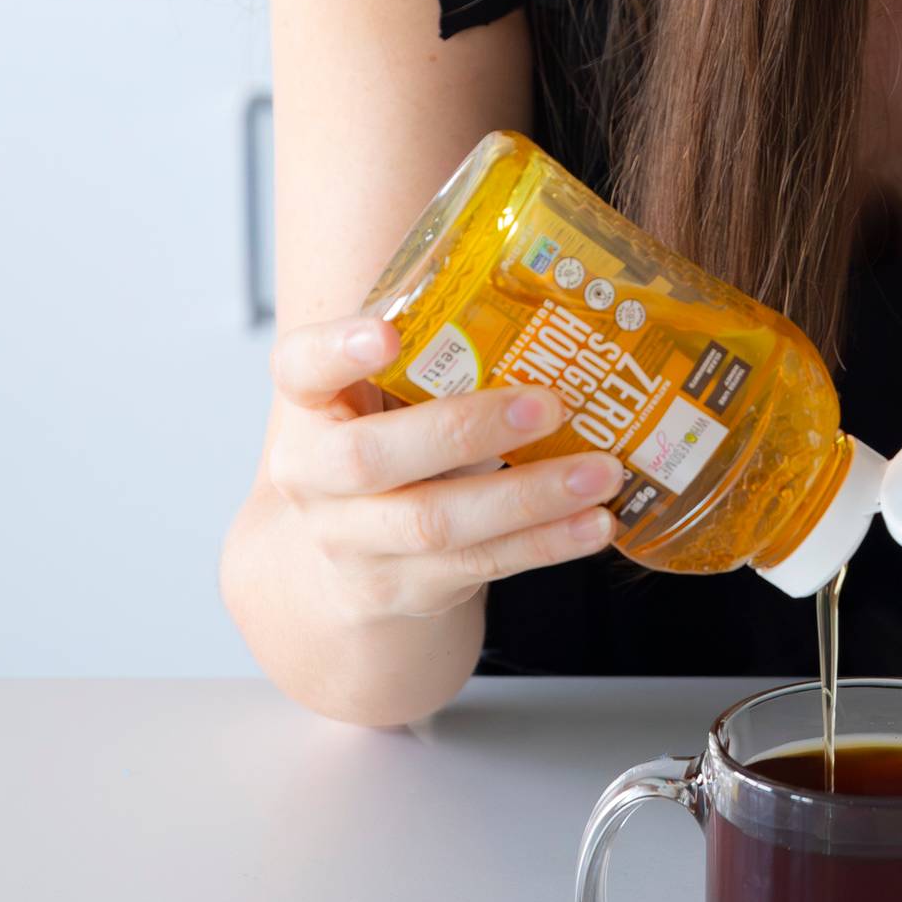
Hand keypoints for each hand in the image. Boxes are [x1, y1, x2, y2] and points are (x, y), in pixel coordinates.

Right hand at [265, 315, 622, 620]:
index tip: (387, 331)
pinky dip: (545, 543)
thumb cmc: (387, 444)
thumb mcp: (387, 396)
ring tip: (601, 472)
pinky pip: (478, 564)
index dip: (338, 348)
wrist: (341, 559)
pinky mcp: (400, 588)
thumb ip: (437, 358)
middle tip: (548, 405)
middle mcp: (313, 478)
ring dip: (529, 497)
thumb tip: (556, 314)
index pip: (300, 367)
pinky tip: (594, 523)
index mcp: (309, 406)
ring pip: (436, 522)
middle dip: (465, 429)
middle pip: (371, 458)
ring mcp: (352, 542)